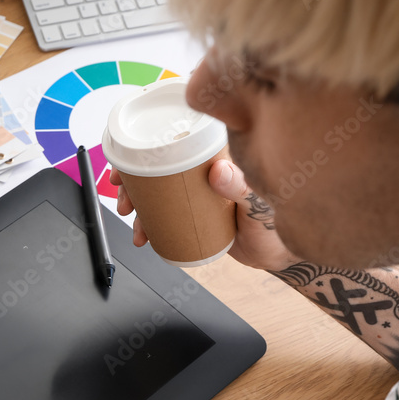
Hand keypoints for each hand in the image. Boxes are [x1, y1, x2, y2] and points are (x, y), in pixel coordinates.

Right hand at [112, 159, 302, 271]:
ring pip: (157, 194)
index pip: (178, 143)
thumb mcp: (259, 205)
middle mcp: (203, 172)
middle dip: (133, 181)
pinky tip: (144, 236)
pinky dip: (148, 225)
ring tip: (134, 225)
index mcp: (219, 158)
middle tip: (123, 198)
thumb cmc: (275, 225)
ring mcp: (196, 195)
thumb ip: (241, 187)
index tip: (129, 161)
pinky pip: (163, 216)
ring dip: (138, 206)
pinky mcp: (192, 216)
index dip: (148, 149)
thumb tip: (218, 171)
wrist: (274, 256)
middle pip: (159, 168)